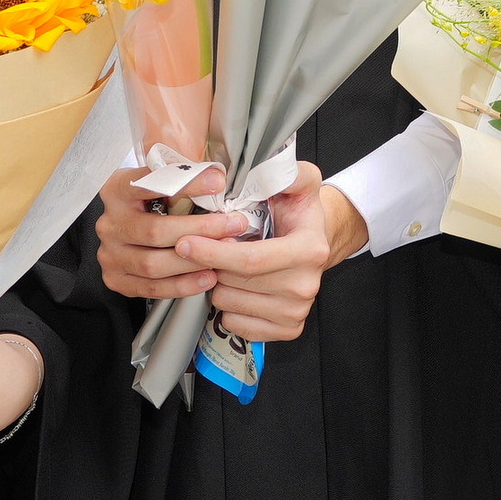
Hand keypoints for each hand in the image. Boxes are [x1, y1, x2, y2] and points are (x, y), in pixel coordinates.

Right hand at [97, 165, 246, 302]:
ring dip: (193, 262)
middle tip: (232, 226)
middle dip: (200, 230)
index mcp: (117, 190)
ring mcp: (110, 253)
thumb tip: (216, 176)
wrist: (130, 226)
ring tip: (223, 255)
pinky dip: (182, 285)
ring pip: (153, 264)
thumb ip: (182, 174)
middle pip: (155, 231)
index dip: (186, 183)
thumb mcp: (161, 179)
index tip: (217, 183)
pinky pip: (151, 288)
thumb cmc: (153, 200)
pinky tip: (206, 277)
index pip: (150, 184)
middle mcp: (110, 222)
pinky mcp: (116, 279)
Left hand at [185, 169, 340, 344]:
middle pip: (234, 283)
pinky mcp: (287, 330)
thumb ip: (288, 172)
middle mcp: (306, 286)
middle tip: (212, 248)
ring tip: (231, 267)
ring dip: (219, 285)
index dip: (212, 252)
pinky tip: (239, 288)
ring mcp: (296, 311)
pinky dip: (228, 307)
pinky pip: (235, 324)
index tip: (183, 242)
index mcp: (309, 250)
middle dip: (212, 264)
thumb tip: (272, 170)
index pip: (250, 260)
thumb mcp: (300, 182)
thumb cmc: (298, 213)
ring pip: (229, 304)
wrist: (316, 243)